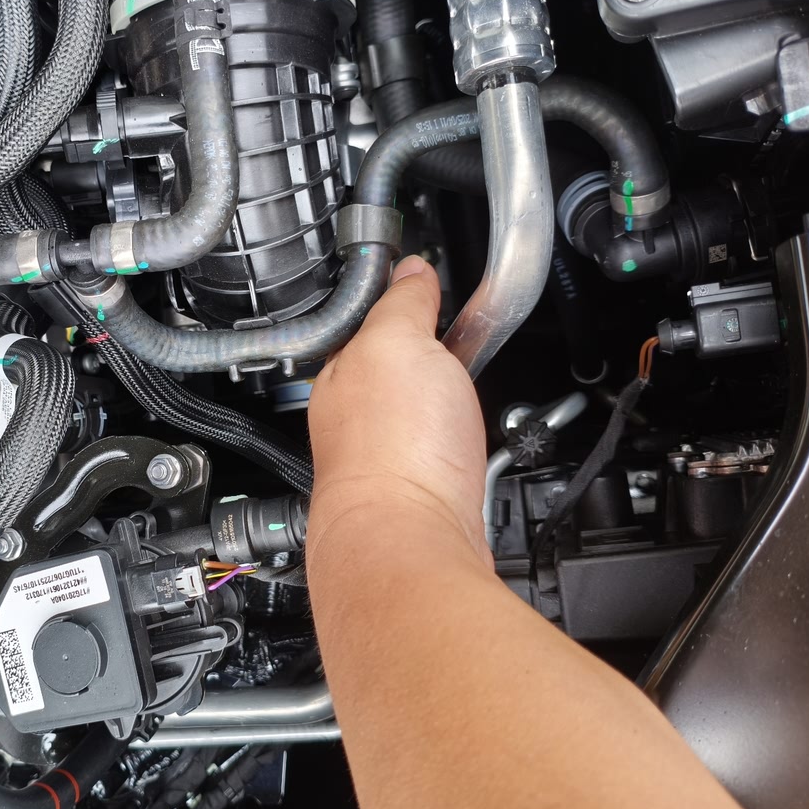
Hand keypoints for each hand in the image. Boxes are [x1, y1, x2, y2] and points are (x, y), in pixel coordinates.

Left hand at [308, 255, 489, 562]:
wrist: (414, 538)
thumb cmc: (395, 449)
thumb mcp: (398, 341)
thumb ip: (403, 302)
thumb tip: (411, 270)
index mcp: (342, 373)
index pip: (372, 320)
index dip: (407, 298)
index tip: (434, 284)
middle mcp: (353, 418)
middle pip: (394, 367)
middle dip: (427, 349)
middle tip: (464, 331)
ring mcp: (384, 458)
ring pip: (414, 409)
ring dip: (440, 394)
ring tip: (467, 380)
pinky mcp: (417, 493)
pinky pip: (435, 447)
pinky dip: (452, 434)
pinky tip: (466, 437)